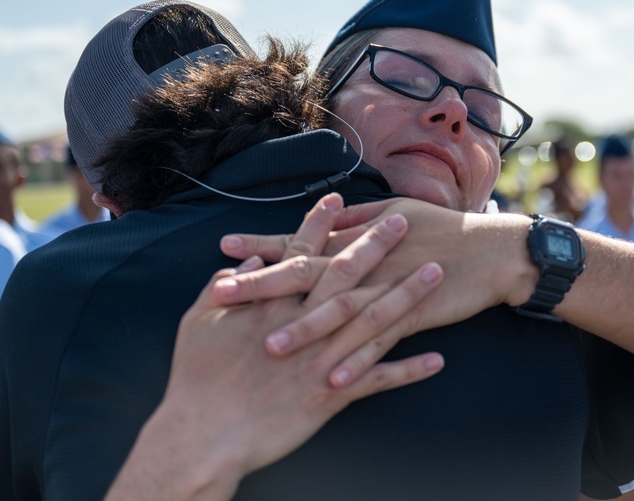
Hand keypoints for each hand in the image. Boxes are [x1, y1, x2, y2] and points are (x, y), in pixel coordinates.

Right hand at [105, 255, 444, 500]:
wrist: (203, 435)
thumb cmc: (195, 379)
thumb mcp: (199, 323)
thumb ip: (226, 288)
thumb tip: (249, 261)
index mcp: (270, 306)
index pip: (301, 254)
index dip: (320, 224)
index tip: (338, 198)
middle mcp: (303, 326)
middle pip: (347, 277)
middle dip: (377, 246)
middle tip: (403, 222)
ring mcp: (321, 360)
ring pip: (373, 321)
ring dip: (407, 296)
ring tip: (435, 273)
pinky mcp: (330, 395)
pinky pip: (378, 380)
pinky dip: (408, 370)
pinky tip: (438, 359)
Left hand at [217, 197, 535, 352]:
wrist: (491, 251)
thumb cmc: (444, 228)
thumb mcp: (397, 210)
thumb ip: (359, 215)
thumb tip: (328, 210)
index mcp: (360, 235)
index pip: (302, 239)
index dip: (263, 244)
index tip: (225, 247)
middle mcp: (367, 262)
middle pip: (307, 275)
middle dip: (263, 287)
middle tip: (223, 295)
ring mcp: (387, 291)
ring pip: (338, 313)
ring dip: (303, 330)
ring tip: (269, 348)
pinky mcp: (412, 317)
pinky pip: (379, 345)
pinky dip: (358, 363)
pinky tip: (334, 380)